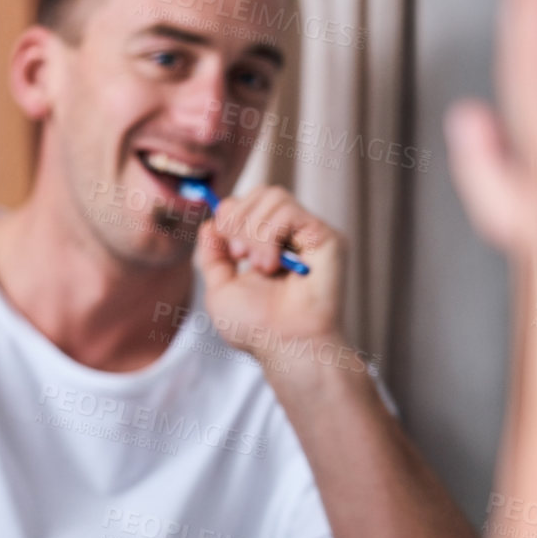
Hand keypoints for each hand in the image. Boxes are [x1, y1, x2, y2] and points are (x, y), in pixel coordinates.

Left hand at [196, 185, 347, 364]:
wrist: (284, 345)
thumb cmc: (257, 327)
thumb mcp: (219, 287)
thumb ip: (211, 255)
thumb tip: (210, 224)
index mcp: (266, 243)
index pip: (246, 202)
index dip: (229, 214)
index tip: (228, 249)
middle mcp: (290, 234)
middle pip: (259, 192)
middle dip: (239, 222)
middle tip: (240, 257)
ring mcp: (309, 233)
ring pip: (273, 196)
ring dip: (255, 232)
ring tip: (260, 267)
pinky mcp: (326, 237)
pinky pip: (290, 211)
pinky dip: (271, 235)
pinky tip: (274, 266)